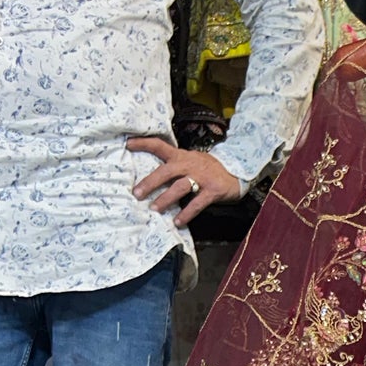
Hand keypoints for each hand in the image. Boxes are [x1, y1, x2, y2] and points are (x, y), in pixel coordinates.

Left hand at [127, 137, 242, 226]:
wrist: (237, 171)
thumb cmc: (209, 168)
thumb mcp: (191, 160)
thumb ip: (175, 165)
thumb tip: (152, 176)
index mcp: (182, 156)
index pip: (160, 145)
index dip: (144, 143)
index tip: (127, 144)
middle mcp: (190, 164)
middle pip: (167, 171)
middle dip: (150, 182)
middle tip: (137, 193)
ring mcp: (202, 177)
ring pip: (181, 187)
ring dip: (166, 199)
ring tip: (154, 209)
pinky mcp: (213, 191)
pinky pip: (197, 203)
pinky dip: (187, 213)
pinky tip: (178, 221)